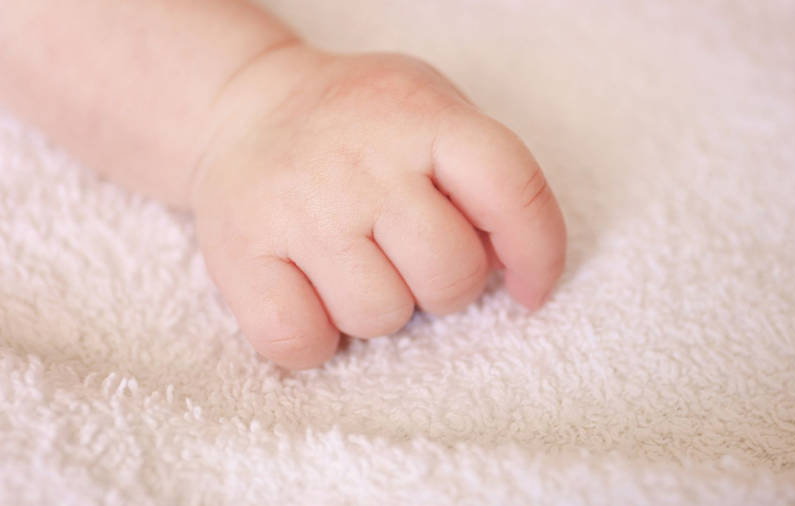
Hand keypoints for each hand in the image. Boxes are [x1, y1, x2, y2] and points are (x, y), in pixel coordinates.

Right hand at [191, 46, 565, 367]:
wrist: (245, 104)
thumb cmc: (359, 123)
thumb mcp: (431, 112)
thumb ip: (481, 174)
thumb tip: (509, 263)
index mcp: (421, 117)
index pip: (513, 189)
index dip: (538, 252)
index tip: (529, 288)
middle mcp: (360, 161)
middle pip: (450, 274)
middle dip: (445, 286)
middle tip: (409, 259)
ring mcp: (297, 208)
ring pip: (379, 317)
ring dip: (377, 308)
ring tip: (351, 263)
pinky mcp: (238, 253)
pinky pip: (302, 343)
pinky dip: (315, 339)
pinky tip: (309, 293)